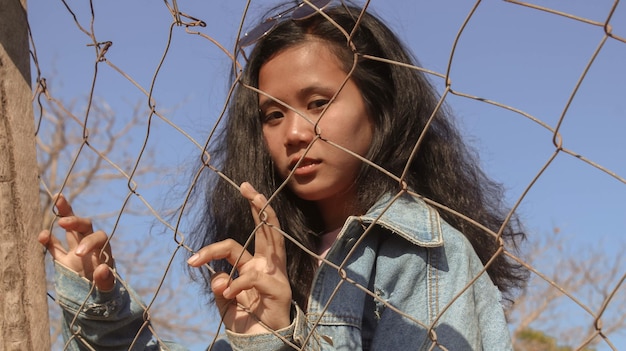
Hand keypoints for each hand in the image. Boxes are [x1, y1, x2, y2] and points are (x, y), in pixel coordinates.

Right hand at [38, 194, 115, 290]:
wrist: (96, 300)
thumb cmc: (105, 293)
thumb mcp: (107, 289)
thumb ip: (106, 280)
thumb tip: (102, 269)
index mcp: (103, 251)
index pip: (99, 237)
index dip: (89, 242)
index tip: (79, 253)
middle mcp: (90, 247)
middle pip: (85, 226)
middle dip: (75, 220)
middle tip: (63, 221)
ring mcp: (75, 251)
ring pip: (70, 229)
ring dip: (65, 214)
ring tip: (58, 197)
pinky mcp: (63, 259)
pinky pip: (54, 246)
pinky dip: (48, 239)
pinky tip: (42, 235)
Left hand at [187, 182, 291, 333]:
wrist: (264, 345)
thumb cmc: (249, 322)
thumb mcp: (227, 304)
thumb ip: (220, 288)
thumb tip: (216, 276)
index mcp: (255, 265)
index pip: (242, 241)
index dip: (217, 244)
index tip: (193, 253)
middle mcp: (268, 264)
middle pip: (266, 227)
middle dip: (258, 203)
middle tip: (246, 186)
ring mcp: (276, 274)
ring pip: (267, 238)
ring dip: (243, 229)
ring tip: (225, 228)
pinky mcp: (279, 288)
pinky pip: (253, 277)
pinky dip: (236, 284)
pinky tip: (228, 294)